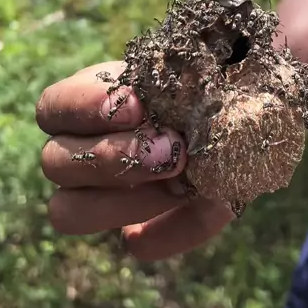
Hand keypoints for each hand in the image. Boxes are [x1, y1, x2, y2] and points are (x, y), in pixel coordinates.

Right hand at [37, 61, 233, 259]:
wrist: (254, 103)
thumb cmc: (220, 71)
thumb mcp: (203, 62)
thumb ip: (180, 72)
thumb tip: (167, 90)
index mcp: (91, 99)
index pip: (52, 108)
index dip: (83, 108)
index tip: (139, 106)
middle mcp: (85, 149)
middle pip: (55, 164)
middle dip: (112, 158)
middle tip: (173, 149)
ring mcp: (111, 194)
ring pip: (70, 212)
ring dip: (124, 203)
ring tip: (184, 182)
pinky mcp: (152, 225)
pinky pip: (142, 245)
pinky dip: (168, 232)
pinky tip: (202, 204)